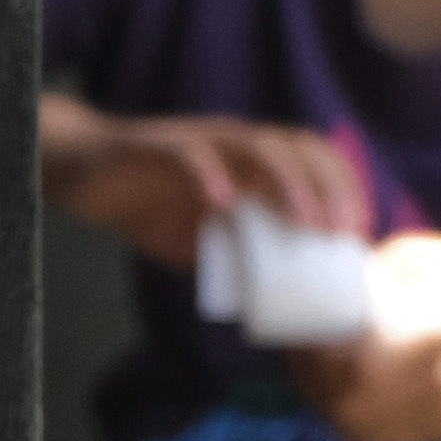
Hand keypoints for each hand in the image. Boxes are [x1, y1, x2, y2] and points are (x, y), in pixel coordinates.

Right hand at [40, 97, 369, 269]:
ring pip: (257, 147)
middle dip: (329, 187)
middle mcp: (232, 143)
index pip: (313, 158)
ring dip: (288, 182)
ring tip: (303, 222)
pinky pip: (189, 155)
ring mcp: (197, 143)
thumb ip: (232, 254)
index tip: (359, 232)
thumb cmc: (143, 201)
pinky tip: (221, 204)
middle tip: (340, 234)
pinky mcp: (156, 148)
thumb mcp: (197, 239)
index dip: (344, 189)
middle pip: (299, 147)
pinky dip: (208, 175)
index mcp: (247, 162)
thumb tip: (267, 297)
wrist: (81, 173)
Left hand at [286, 229, 440, 440]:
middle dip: (312, 379)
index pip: (326, 356)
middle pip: (333, 401)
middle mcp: (412, 390)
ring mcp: (429, 419)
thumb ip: (369, 275)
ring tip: (328, 376)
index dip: (304, 345)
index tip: (298, 327)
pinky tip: (359, 394)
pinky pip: (384, 439)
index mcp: (402, 340)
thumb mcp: (420, 257)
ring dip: (332, 406)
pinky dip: (361, 421)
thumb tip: (328, 286)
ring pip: (354, 429)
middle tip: (305, 354)